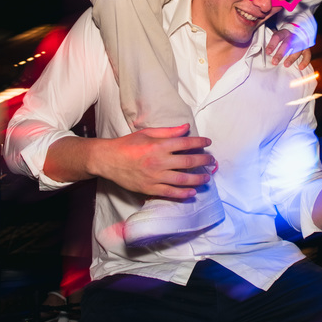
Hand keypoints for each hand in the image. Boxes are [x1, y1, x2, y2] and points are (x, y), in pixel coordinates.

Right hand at [91, 124, 214, 199]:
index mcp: (159, 145)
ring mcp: (155, 176)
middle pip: (188, 162)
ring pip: (182, 179)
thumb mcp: (147, 133)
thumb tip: (186, 127)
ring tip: (207, 178)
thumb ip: (168, 132)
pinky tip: (192, 192)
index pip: (185, 143)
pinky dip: (183, 193)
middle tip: (212, 161)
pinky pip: (170, 192)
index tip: (208, 142)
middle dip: (203, 161)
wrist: (109, 160)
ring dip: (197, 179)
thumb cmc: (128, 144)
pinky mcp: (150, 188)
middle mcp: (159, 161)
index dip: (199, 142)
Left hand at [266, 27, 311, 67]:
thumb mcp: (278, 34)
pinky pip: (307, 54)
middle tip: (274, 62)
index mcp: (284, 32)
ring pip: (297, 49)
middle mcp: (293, 36)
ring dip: (291, 58)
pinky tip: (300, 67)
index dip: (272, 44)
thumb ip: (271, 39)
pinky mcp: (307, 47)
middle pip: (287, 44)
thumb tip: (258, 47)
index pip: (277, 36)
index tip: (268, 52)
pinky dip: (305, 61)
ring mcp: (301, 41)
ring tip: (285, 65)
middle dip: (280, 53)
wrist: (299, 30)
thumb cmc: (284, 35)